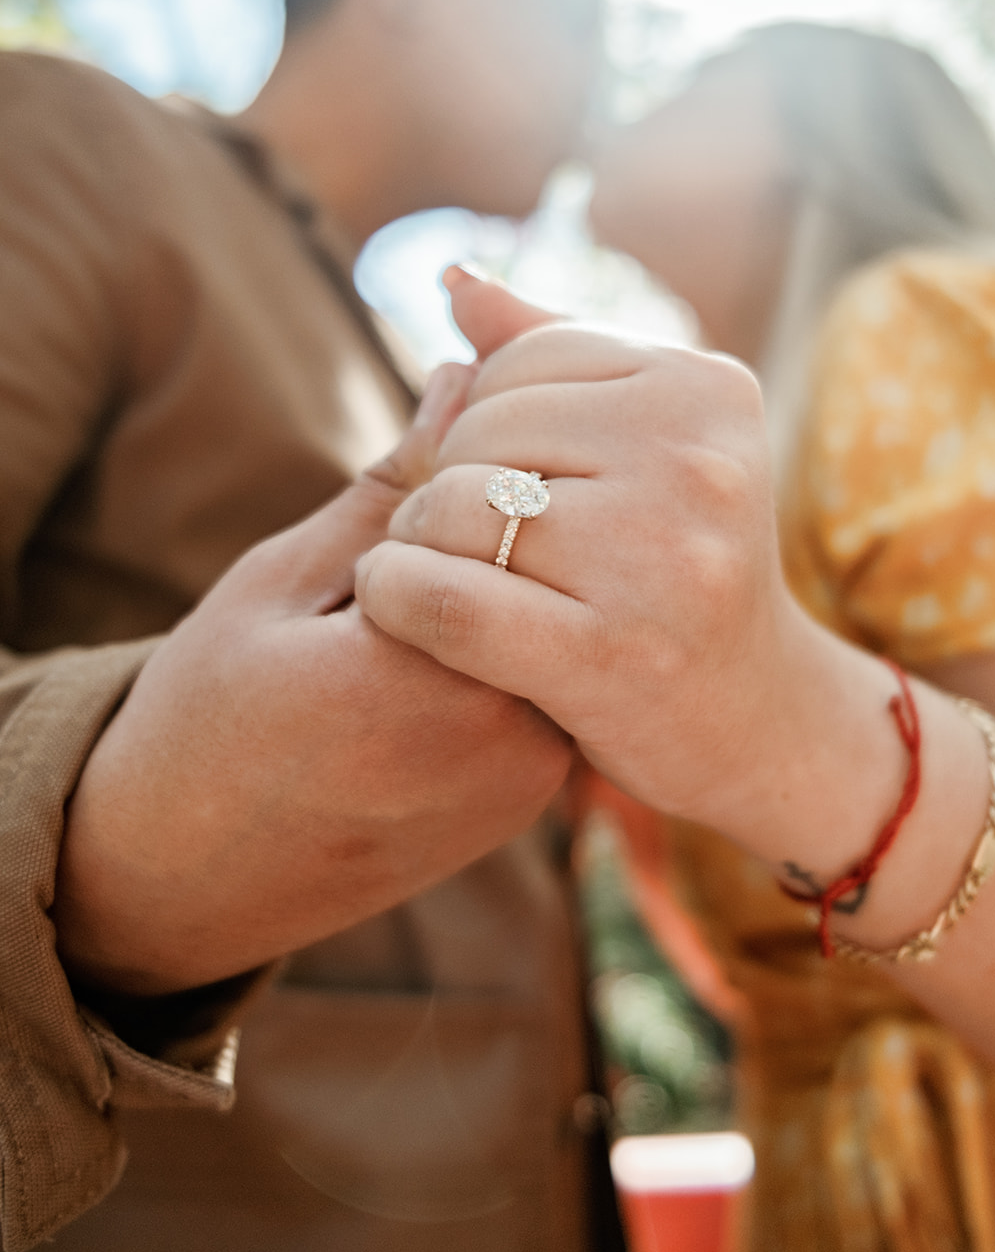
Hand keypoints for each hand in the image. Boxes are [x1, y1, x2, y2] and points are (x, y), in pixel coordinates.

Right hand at [54, 362, 572, 996]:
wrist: (189, 877)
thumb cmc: (208, 718)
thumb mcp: (280, 581)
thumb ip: (389, 488)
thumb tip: (465, 374)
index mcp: (429, 681)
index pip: (496, 511)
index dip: (452, 473)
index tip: (400, 486)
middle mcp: (506, 740)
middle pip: (539, 567)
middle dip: (488, 523)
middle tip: (390, 558)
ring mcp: (530, 781)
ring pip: (549, 617)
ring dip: (500, 581)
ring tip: (397, 608)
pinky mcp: (531, 800)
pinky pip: (543, 677)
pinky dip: (504, 639)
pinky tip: (436, 645)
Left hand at [355, 272, 820, 841]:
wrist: (756, 719)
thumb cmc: (678, 568)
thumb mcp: (647, 445)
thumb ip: (553, 353)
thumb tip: (455, 279)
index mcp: (705, 388)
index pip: (520, 362)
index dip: (478, 419)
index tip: (496, 479)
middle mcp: (696, 460)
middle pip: (479, 432)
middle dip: (444, 482)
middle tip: (459, 537)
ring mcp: (661, 557)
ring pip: (452, 508)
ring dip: (413, 540)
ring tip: (438, 569)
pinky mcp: (610, 653)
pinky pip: (443, 598)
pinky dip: (395, 594)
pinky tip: (396, 600)